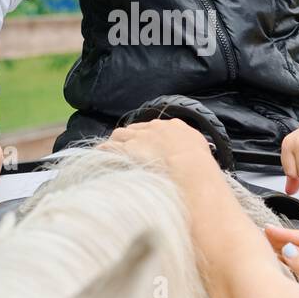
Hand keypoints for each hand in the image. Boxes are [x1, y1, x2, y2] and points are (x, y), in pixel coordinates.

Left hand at [102, 117, 216, 185]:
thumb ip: (192, 149)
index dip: (147, 137)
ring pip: (120, 135)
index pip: (155, 128)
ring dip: (115, 143)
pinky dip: (103, 151)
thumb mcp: (200, 152)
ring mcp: (139, 137)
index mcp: (174, 127)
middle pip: (135, 129)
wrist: (190, 170)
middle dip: (129, 138)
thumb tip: (192, 156)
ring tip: (109, 153)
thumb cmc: (200, 167)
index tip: (145, 146)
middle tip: (126, 149)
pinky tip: (98, 157)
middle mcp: (155, 128)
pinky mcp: (127, 148)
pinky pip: (109, 147)